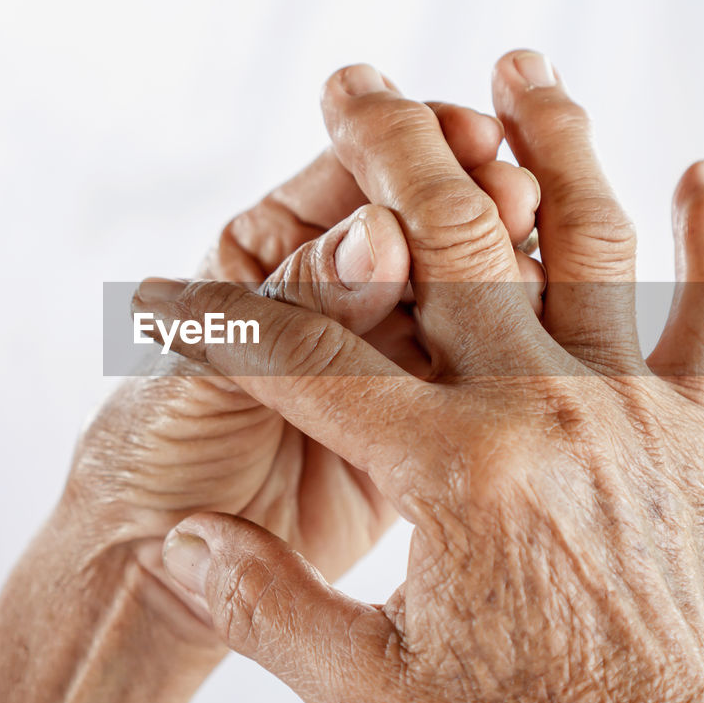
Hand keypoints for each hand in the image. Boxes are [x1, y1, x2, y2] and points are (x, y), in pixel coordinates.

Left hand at [0, 88, 543, 702]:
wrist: (153, 563)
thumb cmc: (156, 445)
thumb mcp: (214, 364)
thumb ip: (298, 303)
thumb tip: (381, 236)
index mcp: (274, 247)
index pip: (353, 180)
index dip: (410, 153)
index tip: (472, 139)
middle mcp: (336, 291)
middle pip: (420, 230)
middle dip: (472, 206)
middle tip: (520, 197)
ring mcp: (381, 358)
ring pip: (459, 301)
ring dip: (503, 279)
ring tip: (545, 268)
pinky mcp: (415, 428)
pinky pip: (469, 379)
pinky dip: (508, 356)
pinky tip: (550, 342)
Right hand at [134, 55, 703, 702]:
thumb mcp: (366, 695)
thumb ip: (263, 604)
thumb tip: (173, 539)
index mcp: (450, 474)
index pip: (306, 358)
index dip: (223, 320)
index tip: (167, 294)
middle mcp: (545, 413)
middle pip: (451, 242)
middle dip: (388, 152)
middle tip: (353, 80)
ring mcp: (631, 411)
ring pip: (589, 240)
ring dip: (551, 142)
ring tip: (515, 66)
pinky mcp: (697, 434)